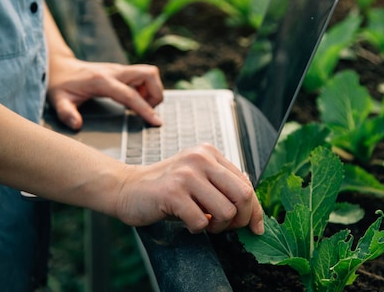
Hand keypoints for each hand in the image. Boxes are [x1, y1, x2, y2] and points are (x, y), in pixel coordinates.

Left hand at [47, 54, 162, 129]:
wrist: (60, 68)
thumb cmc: (60, 86)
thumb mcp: (58, 101)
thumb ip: (66, 113)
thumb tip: (77, 125)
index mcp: (102, 81)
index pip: (130, 95)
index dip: (145, 109)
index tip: (157, 122)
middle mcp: (115, 72)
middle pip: (149, 74)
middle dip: (156, 93)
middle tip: (147, 109)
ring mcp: (120, 69)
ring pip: (150, 73)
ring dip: (152, 90)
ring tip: (139, 105)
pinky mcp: (122, 71)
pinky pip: (144, 76)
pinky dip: (146, 88)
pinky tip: (133, 99)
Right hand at [114, 143, 263, 234]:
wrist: (127, 188)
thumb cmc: (166, 188)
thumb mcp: (198, 178)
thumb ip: (222, 185)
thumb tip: (253, 208)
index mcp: (210, 153)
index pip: (246, 183)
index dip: (254, 210)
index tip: (255, 227)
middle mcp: (201, 159)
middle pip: (243, 195)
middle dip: (241, 219)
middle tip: (226, 227)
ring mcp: (187, 175)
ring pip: (226, 211)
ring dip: (217, 226)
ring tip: (203, 222)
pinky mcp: (173, 193)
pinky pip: (201, 222)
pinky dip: (197, 229)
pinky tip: (186, 222)